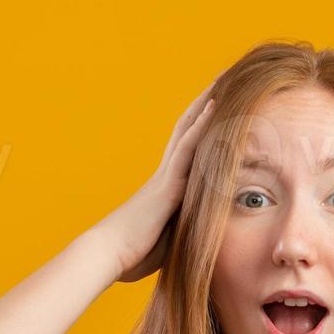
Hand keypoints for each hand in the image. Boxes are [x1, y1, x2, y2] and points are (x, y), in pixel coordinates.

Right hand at [97, 74, 218, 282]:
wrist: (108, 255)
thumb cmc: (133, 254)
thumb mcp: (168, 240)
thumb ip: (183, 229)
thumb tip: (200, 235)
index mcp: (167, 187)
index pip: (189, 149)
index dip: (203, 126)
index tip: (220, 106)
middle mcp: (167, 174)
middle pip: (189, 128)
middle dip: (207, 103)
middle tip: (224, 78)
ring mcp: (166, 176)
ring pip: (190, 129)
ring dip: (207, 103)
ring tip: (225, 78)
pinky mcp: (167, 184)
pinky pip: (188, 148)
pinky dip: (202, 126)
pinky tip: (216, 106)